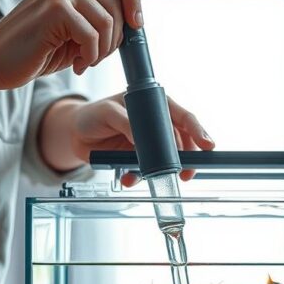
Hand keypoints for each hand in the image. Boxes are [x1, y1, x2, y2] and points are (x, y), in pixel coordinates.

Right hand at [0, 0, 142, 89]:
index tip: (136, 24)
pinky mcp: (55, 8)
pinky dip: (89, 56)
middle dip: (114, 39)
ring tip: (83, 60)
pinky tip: (75, 64)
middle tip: (95, 57)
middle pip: (115, 6)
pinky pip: (92, 35)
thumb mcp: (76, 32)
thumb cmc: (38, 50)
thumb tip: (134, 20)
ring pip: (107, 22)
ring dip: (101, 50)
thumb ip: (99, 20)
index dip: (133, 2)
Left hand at [40, 93, 214, 181]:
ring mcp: (150, 143)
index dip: (197, 130)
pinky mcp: (140, 159)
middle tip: (186, 172)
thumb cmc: (92, 115)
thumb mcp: (107, 112)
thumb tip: (140, 138)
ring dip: (163, 171)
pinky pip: (147, 172)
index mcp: (155, 105)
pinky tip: (129, 179)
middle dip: (186, 158)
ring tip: (155, 178)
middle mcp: (157, 124)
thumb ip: (125, 121)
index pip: (183, 117)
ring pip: (167, 160)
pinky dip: (140, 178)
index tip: (207, 145)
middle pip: (183, 142)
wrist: (75, 135)